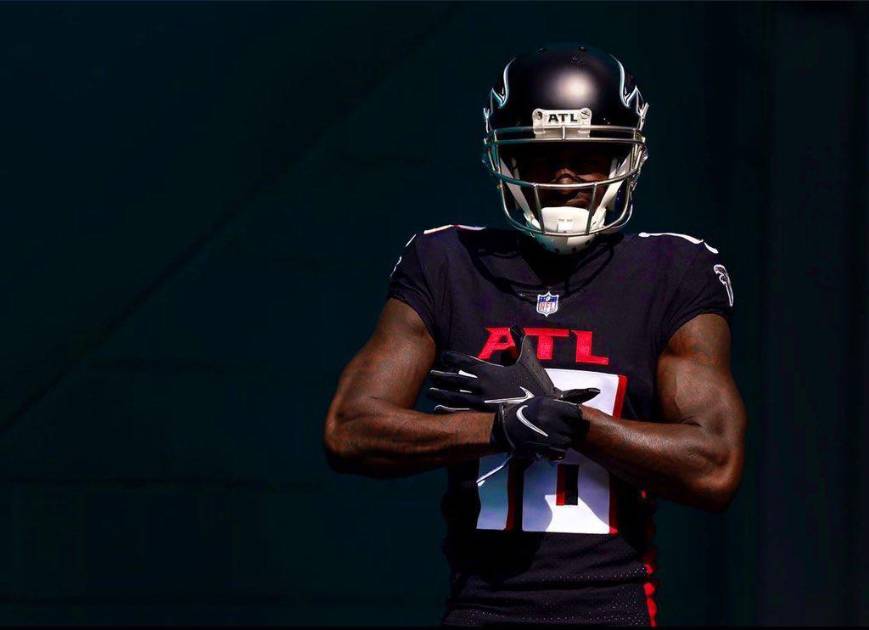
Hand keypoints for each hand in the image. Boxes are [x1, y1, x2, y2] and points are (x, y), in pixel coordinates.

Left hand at [426, 326, 597, 411]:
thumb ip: (520, 343)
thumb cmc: (535, 385)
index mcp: (490, 371)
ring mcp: (480, 402)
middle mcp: (481, 386)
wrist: (541, 412)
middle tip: (431, 375)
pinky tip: (438, 409)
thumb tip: (515, 328)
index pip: (465, 361)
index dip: (452, 358)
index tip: (443, 356)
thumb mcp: (528, 361)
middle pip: (455, 379)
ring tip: (430, 391)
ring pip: (454, 396)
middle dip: (442, 376)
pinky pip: (460, 412)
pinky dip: (448, 410)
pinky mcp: (482, 417)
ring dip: (441, 393)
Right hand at [490, 396, 591, 459]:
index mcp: (549, 405)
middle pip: (572, 429)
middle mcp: (549, 419)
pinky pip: (560, 452)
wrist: (505, 429)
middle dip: (567, 429)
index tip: (568, 418)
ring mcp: (546, 435)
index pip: (576, 412)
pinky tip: (546, 444)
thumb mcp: (545, 399)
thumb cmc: (527, 411)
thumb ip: (569, 398)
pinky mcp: (543, 449)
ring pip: (567, 441)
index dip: (574, 417)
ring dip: (561, 440)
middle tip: (555, 427)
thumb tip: (596, 391)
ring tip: (549, 435)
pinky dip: (556, 450)